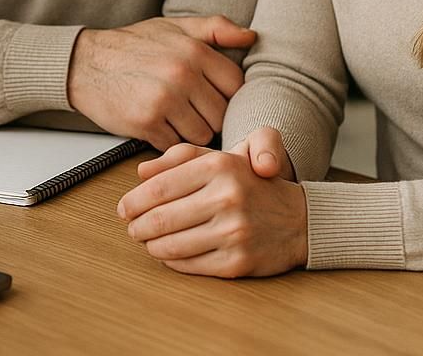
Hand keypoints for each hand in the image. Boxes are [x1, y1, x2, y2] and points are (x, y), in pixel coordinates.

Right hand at [65, 16, 256, 150]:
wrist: (84, 63)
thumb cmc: (131, 46)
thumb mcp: (173, 27)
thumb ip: (215, 28)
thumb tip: (251, 36)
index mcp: (194, 51)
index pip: (236, 86)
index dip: (227, 95)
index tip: (212, 97)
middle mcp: (183, 75)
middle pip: (221, 115)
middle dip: (209, 116)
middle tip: (191, 110)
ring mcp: (165, 100)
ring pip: (201, 134)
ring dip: (190, 132)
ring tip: (174, 118)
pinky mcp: (146, 122)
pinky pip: (174, 144)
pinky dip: (167, 140)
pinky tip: (156, 125)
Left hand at [116, 127, 306, 277]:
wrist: (298, 219)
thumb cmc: (249, 185)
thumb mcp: (219, 158)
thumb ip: (178, 158)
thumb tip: (141, 174)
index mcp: (219, 166)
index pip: (158, 188)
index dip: (133, 201)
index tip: (124, 209)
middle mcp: (227, 197)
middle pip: (159, 219)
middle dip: (137, 227)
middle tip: (132, 228)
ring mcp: (233, 232)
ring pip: (170, 245)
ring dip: (151, 246)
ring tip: (148, 241)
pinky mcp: (238, 261)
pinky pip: (189, 265)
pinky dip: (172, 261)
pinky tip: (169, 254)